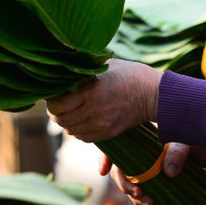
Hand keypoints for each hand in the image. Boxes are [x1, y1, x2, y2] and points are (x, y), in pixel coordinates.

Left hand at [46, 59, 161, 142]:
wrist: (154, 94)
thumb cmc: (129, 74)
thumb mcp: (105, 66)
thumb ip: (84, 73)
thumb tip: (64, 74)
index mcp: (90, 91)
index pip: (57, 105)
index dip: (51, 101)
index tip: (54, 94)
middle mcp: (93, 110)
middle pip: (61, 119)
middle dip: (56, 112)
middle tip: (59, 103)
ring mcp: (101, 124)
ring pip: (71, 130)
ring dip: (67, 121)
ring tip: (71, 110)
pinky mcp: (108, 133)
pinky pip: (83, 137)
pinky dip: (78, 130)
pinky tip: (82, 118)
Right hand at [99, 144, 205, 204]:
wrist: (204, 148)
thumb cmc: (191, 139)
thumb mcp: (185, 141)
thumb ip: (177, 151)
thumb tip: (169, 170)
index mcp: (139, 138)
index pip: (115, 146)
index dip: (105, 157)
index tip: (103, 170)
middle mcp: (137, 153)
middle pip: (119, 170)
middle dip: (125, 184)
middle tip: (138, 191)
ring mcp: (144, 168)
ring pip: (130, 184)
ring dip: (134, 196)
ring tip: (148, 202)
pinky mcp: (153, 181)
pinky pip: (141, 193)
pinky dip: (143, 201)